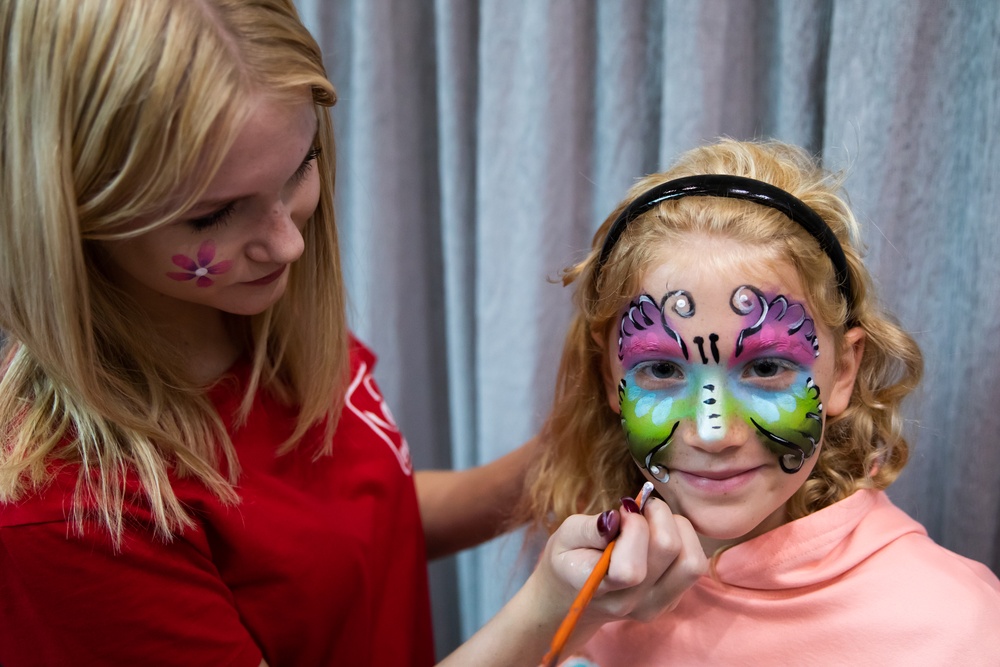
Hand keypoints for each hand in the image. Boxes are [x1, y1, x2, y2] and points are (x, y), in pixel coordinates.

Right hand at [531, 496, 705, 636]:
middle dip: (658, 515)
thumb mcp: (563, 537)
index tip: (621, 512)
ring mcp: (655, 606)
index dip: (633, 529)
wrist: (571, 600)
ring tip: (654, 520)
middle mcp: (632, 603)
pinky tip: (658, 535)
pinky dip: (684, 540)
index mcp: (598, 589)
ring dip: (678, 528)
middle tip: (639, 508)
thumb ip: (588, 528)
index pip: (631, 569)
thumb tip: (616, 518)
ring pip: (691, 563)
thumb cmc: (567, 562)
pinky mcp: (671, 602)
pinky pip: (693, 567)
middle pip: (669, 553)